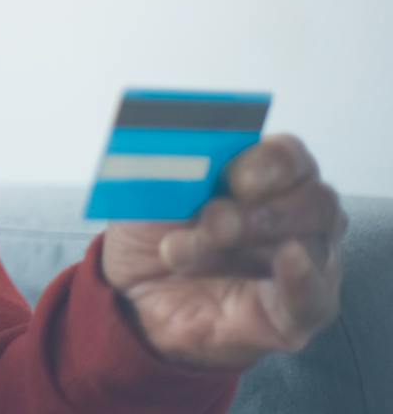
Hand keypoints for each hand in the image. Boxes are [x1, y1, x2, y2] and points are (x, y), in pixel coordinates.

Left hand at [103, 134, 346, 368]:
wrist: (129, 293)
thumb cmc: (150, 232)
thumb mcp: (147, 188)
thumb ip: (169, 159)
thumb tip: (173, 132)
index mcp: (259, 174)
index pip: (289, 157)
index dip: (268, 163)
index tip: (234, 178)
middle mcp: (292, 217)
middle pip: (315, 200)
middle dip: (262, 209)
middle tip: (214, 221)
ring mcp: (300, 265)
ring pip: (313, 244)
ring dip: (250, 243)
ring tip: (186, 251)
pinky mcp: (294, 313)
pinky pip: (317, 298)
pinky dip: (303, 279)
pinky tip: (286, 261)